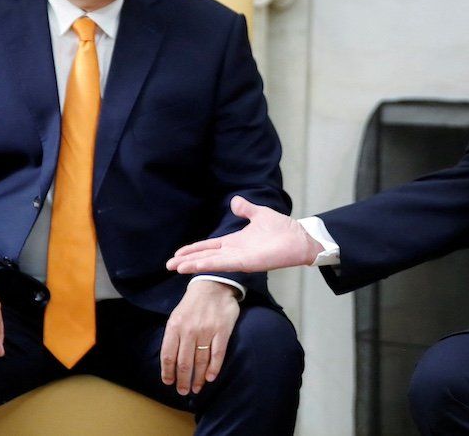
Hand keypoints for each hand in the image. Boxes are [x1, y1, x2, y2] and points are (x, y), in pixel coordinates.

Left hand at [160, 280, 240, 395]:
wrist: (213, 285)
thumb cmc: (192, 304)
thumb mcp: (176, 316)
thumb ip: (173, 336)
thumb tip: (170, 361)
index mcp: (174, 326)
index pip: (168, 355)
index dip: (168, 372)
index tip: (169, 382)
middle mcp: (189, 330)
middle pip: (184, 362)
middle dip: (183, 380)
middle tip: (183, 391)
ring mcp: (207, 331)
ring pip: (200, 361)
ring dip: (198, 378)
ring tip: (196, 388)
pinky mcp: (222, 330)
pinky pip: (217, 354)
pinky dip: (214, 368)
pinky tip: (210, 378)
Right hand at [166, 196, 322, 273]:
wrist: (300, 238)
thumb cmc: (283, 229)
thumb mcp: (260, 214)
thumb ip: (246, 209)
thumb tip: (234, 201)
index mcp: (235, 242)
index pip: (209, 247)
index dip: (193, 250)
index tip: (177, 254)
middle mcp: (234, 252)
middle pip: (206, 257)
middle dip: (187, 261)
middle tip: (168, 265)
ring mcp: (239, 258)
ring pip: (212, 262)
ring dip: (194, 265)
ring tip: (176, 267)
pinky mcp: (247, 262)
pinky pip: (225, 263)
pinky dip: (210, 265)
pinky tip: (196, 266)